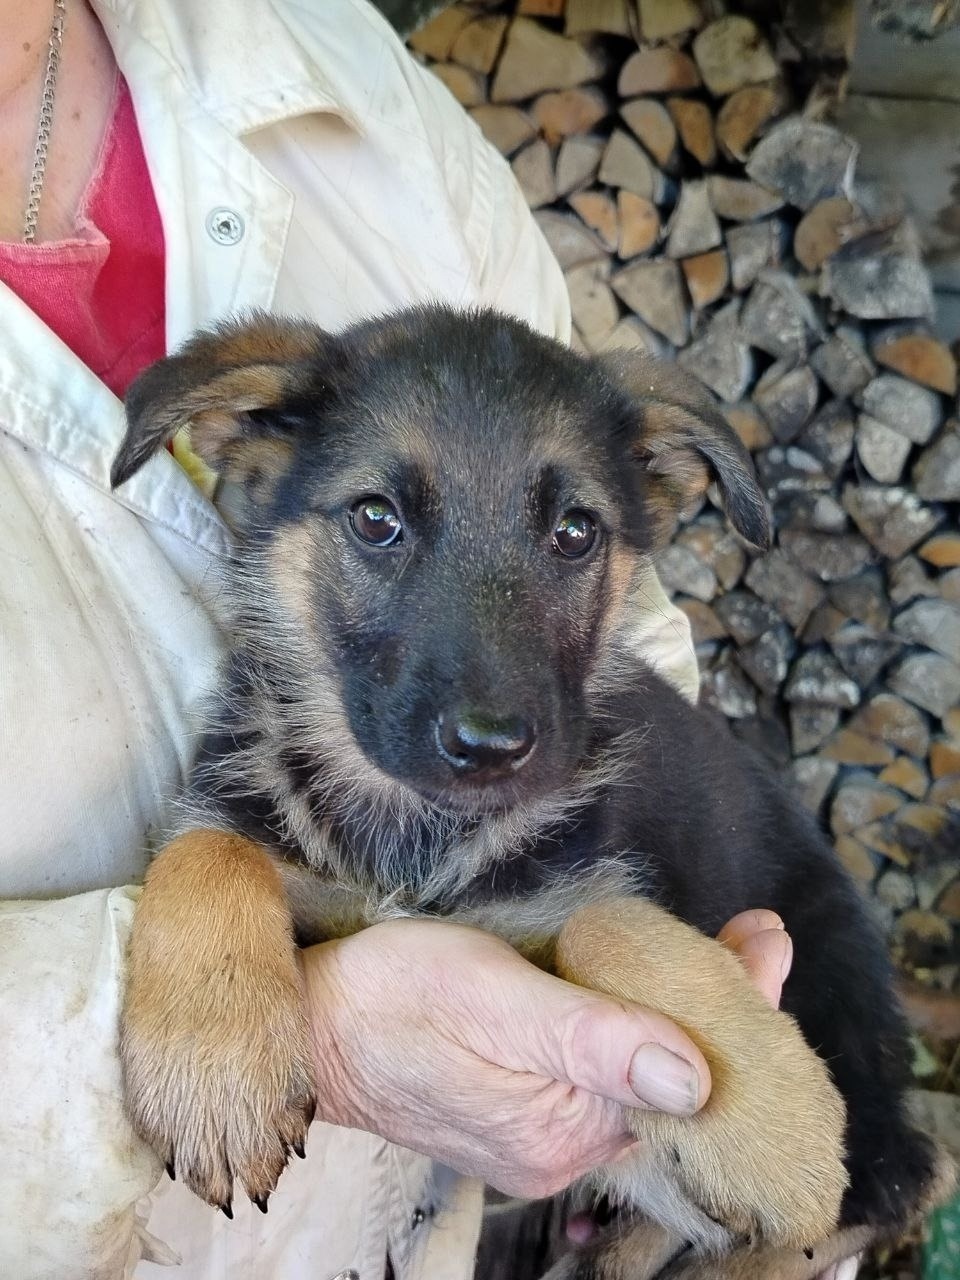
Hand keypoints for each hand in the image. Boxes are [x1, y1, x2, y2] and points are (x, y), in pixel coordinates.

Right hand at [299, 908, 790, 1199]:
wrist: (311, 1022)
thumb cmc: (393, 997)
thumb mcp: (494, 998)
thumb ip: (593, 1039)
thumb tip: (697, 1079)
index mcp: (565, 1129)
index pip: (686, 1078)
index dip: (737, 1012)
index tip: (766, 945)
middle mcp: (565, 1149)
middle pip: (675, 1082)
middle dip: (728, 1009)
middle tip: (762, 939)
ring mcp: (544, 1136)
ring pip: (646, 1076)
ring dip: (692, 1014)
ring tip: (737, 951)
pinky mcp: (525, 1112)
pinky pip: (609, 1075)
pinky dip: (645, 1029)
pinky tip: (660, 990)